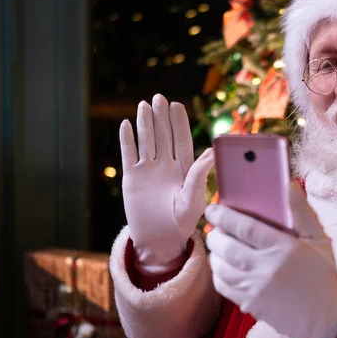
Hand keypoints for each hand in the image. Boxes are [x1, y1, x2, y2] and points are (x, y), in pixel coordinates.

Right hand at [120, 94, 214, 274]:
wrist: (159, 240)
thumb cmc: (182, 222)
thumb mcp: (193, 199)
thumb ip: (200, 175)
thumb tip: (211, 152)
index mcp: (184, 169)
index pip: (181, 140)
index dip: (179, 123)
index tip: (177, 105)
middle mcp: (166, 166)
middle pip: (163, 136)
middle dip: (161, 117)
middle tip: (159, 97)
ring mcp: (148, 171)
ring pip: (146, 142)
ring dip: (144, 124)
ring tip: (143, 105)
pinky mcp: (132, 178)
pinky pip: (128, 155)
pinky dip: (126, 141)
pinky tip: (125, 125)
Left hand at [205, 182, 336, 337]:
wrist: (324, 319)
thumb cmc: (322, 276)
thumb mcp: (319, 240)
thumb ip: (303, 212)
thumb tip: (289, 185)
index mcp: (283, 248)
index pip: (246, 228)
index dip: (224, 216)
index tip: (213, 209)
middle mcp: (266, 268)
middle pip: (228, 247)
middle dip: (215, 234)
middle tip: (214, 228)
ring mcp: (255, 288)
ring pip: (221, 266)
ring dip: (215, 253)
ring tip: (219, 245)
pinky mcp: (250, 304)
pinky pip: (223, 286)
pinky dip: (218, 274)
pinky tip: (224, 266)